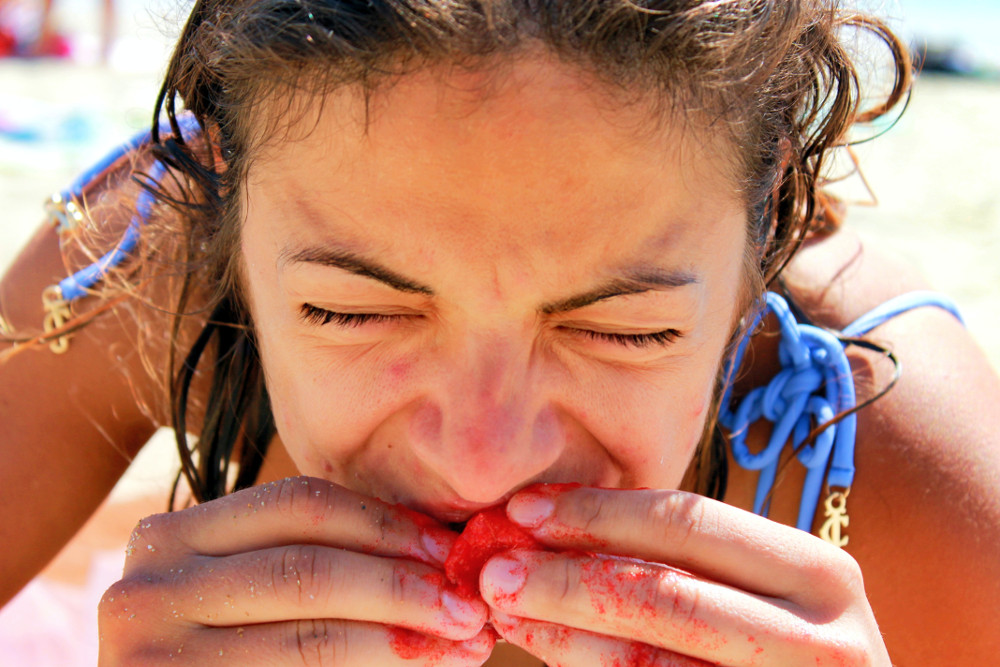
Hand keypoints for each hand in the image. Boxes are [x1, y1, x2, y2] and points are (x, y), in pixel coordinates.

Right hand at [98, 476, 491, 665]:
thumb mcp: (244, 592)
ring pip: (310, 639)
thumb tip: (439, 548)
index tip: (453, 550)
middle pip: (307, 569)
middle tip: (471, 605)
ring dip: (401, 640)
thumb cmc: (218, 652)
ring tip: (465, 644)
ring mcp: (150, 654)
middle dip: (402, 585)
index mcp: (171, 536)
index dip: (386, 524)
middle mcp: (147, 588)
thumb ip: (317, 562)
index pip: (299, 505)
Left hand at [481, 485, 889, 665]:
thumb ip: (687, 562)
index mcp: (820, 574)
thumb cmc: (787, 651)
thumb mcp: (765, 594)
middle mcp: (822, 637)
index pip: (689, 522)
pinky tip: (548, 652)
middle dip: (569, 576)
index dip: (597, 513)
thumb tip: (555, 528)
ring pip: (653, 660)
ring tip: (506, 612)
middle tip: (493, 569)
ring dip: (566, 633)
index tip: (521, 509)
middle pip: (667, 592)